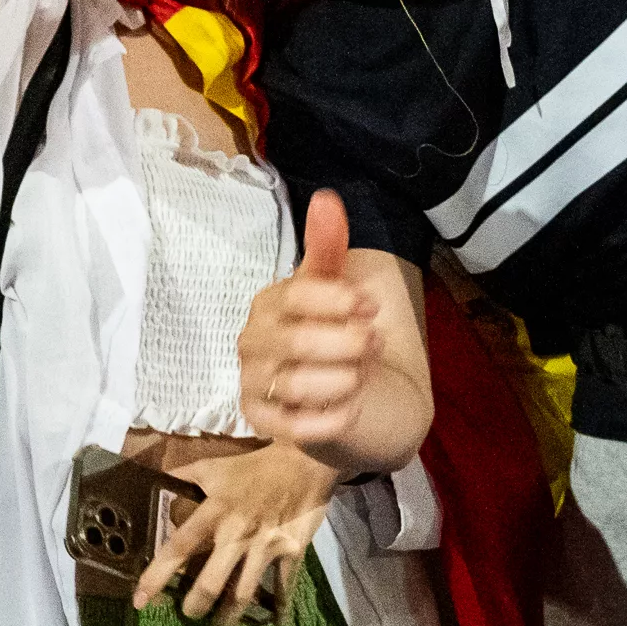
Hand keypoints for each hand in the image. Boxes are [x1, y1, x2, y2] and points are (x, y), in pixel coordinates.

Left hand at [135, 441, 339, 625]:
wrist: (304, 459)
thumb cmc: (254, 466)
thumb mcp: (214, 467)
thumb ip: (183, 477)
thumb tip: (154, 482)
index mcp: (213, 513)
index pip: (178, 548)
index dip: (157, 576)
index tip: (140, 601)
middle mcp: (237, 534)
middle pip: (211, 585)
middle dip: (196, 607)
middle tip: (189, 614)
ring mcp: (266, 546)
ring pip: (244, 595)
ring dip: (229, 617)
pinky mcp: (292, 551)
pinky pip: (285, 587)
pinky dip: (280, 608)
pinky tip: (275, 623)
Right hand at [239, 193, 376, 446]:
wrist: (328, 388)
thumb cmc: (326, 329)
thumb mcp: (332, 287)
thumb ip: (327, 247)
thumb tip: (326, 198)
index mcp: (267, 304)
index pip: (296, 296)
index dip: (339, 300)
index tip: (371, 306)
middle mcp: (251, 343)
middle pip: (298, 342)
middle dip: (349, 343)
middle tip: (375, 343)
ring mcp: (252, 384)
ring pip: (298, 385)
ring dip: (345, 380)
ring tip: (363, 374)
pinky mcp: (261, 423)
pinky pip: (296, 427)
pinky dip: (332, 418)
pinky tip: (352, 406)